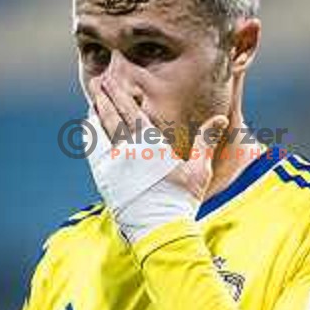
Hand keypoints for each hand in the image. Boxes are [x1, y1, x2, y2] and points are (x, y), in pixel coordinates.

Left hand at [87, 76, 227, 241]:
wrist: (159, 230)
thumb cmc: (182, 199)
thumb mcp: (198, 169)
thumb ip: (206, 140)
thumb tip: (221, 118)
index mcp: (149, 144)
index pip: (130, 111)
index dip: (119, 93)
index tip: (110, 80)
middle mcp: (127, 151)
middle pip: (111, 117)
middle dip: (103, 97)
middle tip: (97, 80)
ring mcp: (113, 165)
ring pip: (98, 133)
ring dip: (95, 114)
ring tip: (93, 101)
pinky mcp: (104, 180)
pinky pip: (93, 151)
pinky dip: (90, 136)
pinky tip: (89, 130)